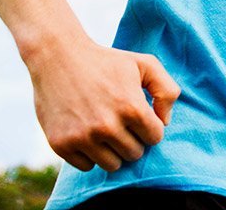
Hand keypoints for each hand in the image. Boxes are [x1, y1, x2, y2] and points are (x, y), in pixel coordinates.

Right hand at [25, 34, 180, 171]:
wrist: (58, 58)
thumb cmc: (106, 61)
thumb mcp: (145, 64)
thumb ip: (167, 91)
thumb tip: (165, 123)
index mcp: (131, 107)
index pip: (155, 137)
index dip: (150, 126)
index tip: (139, 115)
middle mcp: (107, 126)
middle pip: (134, 154)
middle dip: (133, 139)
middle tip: (121, 121)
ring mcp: (82, 137)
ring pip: (112, 165)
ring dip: (113, 150)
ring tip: (106, 128)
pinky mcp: (61, 145)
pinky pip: (87, 166)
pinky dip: (90, 154)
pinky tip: (87, 133)